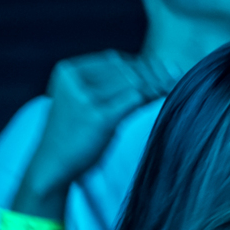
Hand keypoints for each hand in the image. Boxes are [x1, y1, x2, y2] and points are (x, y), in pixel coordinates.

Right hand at [26, 51, 172, 192]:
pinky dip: (152, 95)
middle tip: (177, 73)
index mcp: (67, 71)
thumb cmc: (74, 137)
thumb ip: (112, 87)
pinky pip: (133, 99)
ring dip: (155, 82)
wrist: (52, 168)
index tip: (165, 69)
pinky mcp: (96, 117)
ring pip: (130, 82)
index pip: (112, 61)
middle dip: (152, 72)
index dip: (140, 65)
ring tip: (176, 82)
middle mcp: (73, 80)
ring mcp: (84, 99)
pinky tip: (167, 94)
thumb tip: (152, 69)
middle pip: (123, 70)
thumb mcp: (89, 105)